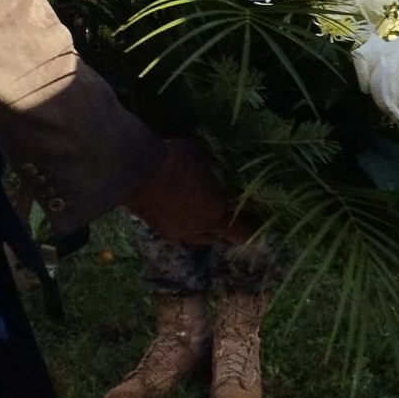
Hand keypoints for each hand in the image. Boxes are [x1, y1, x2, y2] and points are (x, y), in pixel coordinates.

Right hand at [123, 137, 244, 247]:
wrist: (136, 172)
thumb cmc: (173, 159)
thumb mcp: (204, 156)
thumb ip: (217, 169)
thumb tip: (227, 167)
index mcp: (218, 207)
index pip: (244, 220)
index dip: (255, 218)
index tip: (263, 214)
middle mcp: (203, 226)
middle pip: (230, 237)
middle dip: (242, 233)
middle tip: (251, 228)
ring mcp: (183, 232)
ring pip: (207, 240)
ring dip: (218, 235)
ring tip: (224, 230)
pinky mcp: (165, 233)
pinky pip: (187, 240)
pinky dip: (196, 235)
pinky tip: (196, 230)